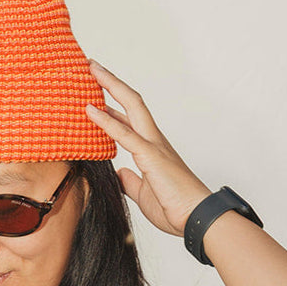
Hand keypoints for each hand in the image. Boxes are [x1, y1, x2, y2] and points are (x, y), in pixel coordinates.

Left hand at [85, 60, 211, 236]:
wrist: (197, 219)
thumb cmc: (176, 208)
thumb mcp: (143, 194)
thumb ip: (131, 182)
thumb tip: (120, 173)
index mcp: (152, 150)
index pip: (129, 120)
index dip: (111, 105)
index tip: (94, 93)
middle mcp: (154, 141)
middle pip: (132, 101)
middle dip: (111, 82)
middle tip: (91, 66)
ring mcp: (154, 146)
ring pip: (131, 106)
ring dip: (109, 87)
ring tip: (89, 71)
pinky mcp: (152, 157)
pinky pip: (125, 134)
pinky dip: (106, 121)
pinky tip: (90, 110)